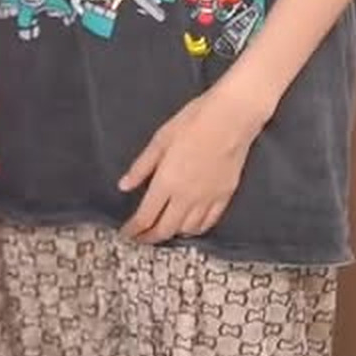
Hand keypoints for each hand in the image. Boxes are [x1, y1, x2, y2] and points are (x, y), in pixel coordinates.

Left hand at [118, 82, 266, 242]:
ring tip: (162, 230)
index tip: (126, 233)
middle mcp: (186, 197)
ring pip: (187, 229)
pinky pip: (208, 223)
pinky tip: (189, 226)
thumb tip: (123, 186)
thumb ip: (141, 167)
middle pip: (165, 229)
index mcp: (167, 182)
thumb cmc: (193, 122)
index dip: (133, 229)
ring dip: (172, 234)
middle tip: (141, 238)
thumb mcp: (160, 140)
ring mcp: (208, 199)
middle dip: (150, 237)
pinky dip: (195, 229)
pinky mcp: (225, 196)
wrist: (231, 118)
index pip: (146, 216)